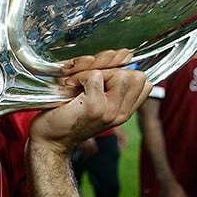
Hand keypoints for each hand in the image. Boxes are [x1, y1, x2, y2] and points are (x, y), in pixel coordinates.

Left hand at [32, 64, 150, 154]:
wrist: (50, 140)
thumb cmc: (68, 116)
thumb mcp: (97, 101)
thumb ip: (112, 86)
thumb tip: (125, 55)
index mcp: (125, 111)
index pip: (146, 83)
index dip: (127, 73)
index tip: (104, 79)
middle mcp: (121, 113)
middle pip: (137, 76)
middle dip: (113, 70)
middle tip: (90, 81)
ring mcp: (110, 111)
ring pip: (121, 74)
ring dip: (97, 72)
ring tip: (80, 83)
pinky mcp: (94, 107)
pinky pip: (95, 75)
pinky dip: (80, 76)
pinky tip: (70, 86)